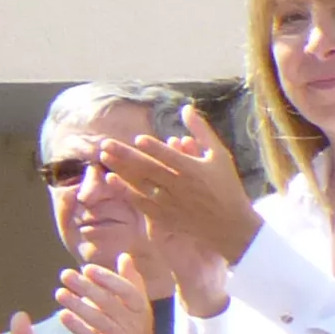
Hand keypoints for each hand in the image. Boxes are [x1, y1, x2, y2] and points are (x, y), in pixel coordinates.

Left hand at [55, 255, 168, 333]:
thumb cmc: (134, 328)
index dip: (108, 279)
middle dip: (86, 288)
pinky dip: (77, 327)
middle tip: (65, 275)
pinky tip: (63, 315)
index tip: (88, 268)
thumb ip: (130, 281)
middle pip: (109, 303)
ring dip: (78, 306)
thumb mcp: (137, 305)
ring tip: (59, 293)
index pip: (128, 291)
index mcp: (140, 308)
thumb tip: (125, 256)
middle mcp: (133, 323)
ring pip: (99, 320)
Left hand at [98, 123, 262, 271]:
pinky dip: (125, 191)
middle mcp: (181, 186)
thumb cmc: (226, 186)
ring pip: (141, 184)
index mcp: (195, 170)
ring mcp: (171, 202)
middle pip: (149, 169)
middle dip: (126, 155)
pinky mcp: (165, 216)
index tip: (138, 139)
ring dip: (121, 170)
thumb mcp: (219, 155)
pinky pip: (141, 202)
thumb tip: (186, 108)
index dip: (156, 149)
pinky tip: (111, 179)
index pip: (172, 158)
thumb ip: (201, 131)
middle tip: (105, 143)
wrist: (231, 225)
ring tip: (103, 156)